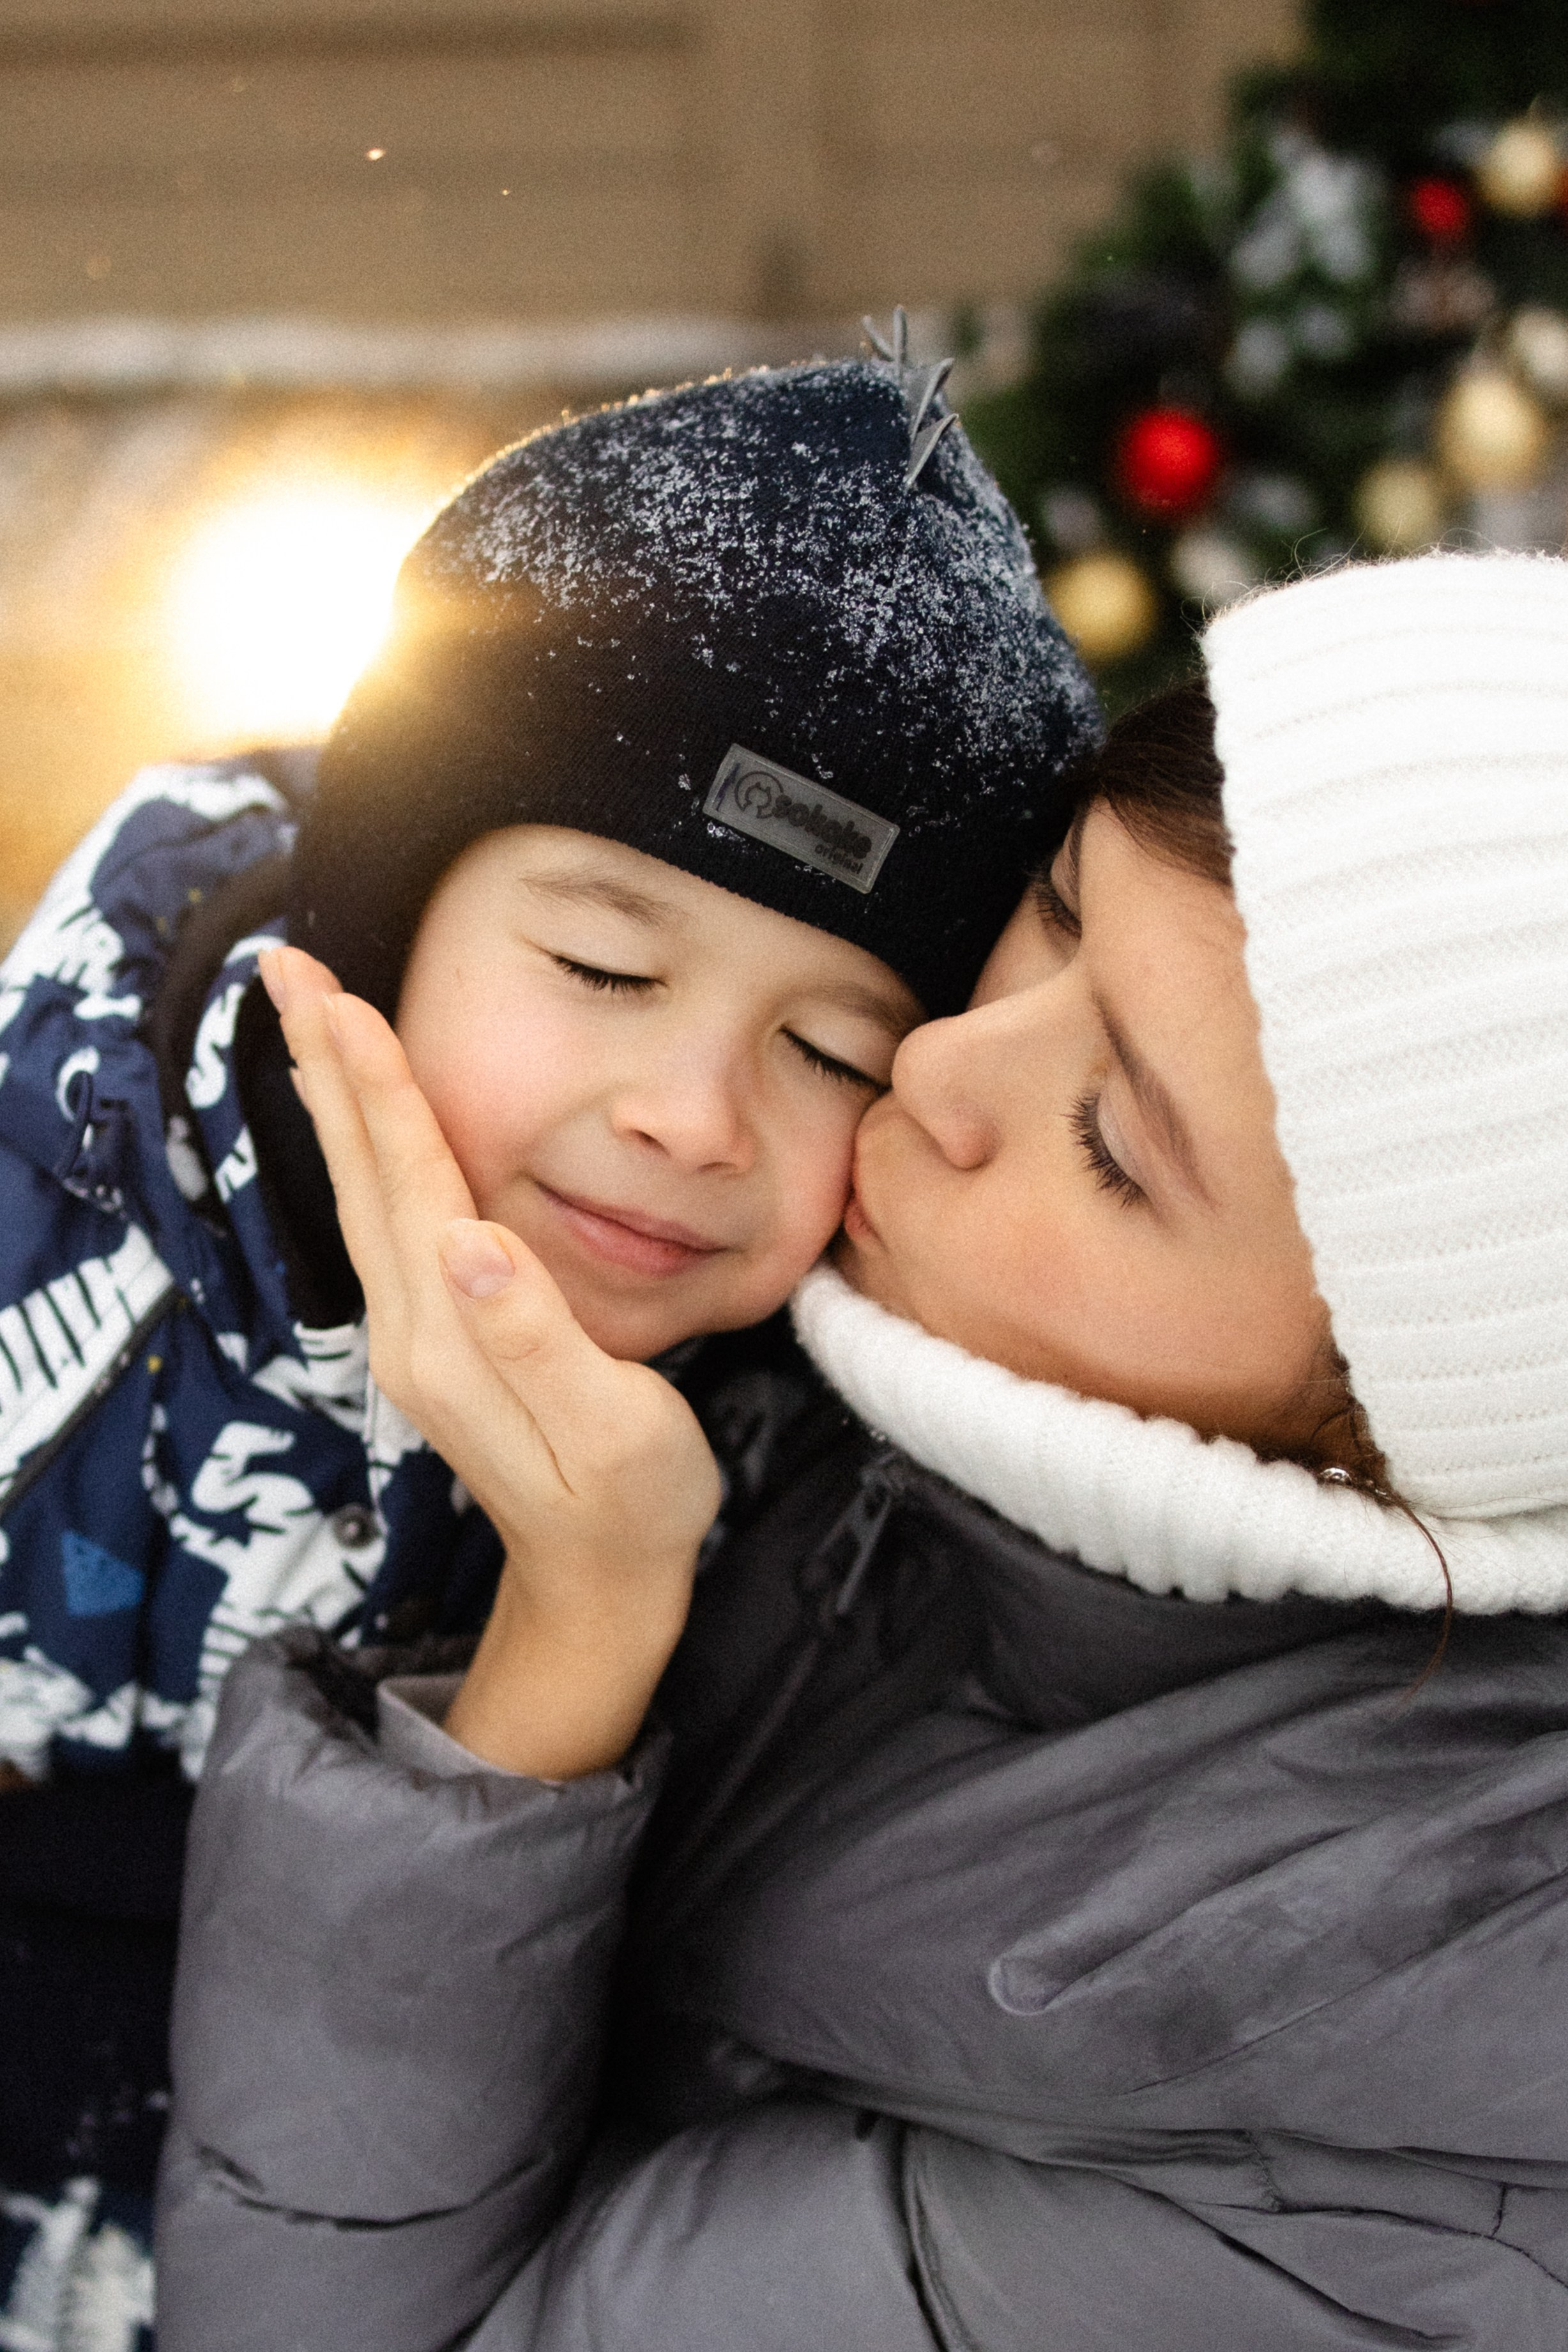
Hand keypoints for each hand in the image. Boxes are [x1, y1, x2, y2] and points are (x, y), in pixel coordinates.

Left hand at [259, 946, 721, 1777]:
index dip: (379, 1086)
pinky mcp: (435, 1338)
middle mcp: (414, 1327)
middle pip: (363, 1171)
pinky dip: (366, 1150)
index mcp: (455, 1334)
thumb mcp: (609, 1425)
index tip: (342, 999)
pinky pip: (385, 1219)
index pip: (411, 1181)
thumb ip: (536, 1335)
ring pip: (364, 1192)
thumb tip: (469, 1240)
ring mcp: (416, 1335)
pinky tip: (366, 1124)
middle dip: (326, 1065)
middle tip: (288, 971)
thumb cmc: (629, 1503)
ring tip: (311, 1022)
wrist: (599, 1582)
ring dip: (336, 1100)